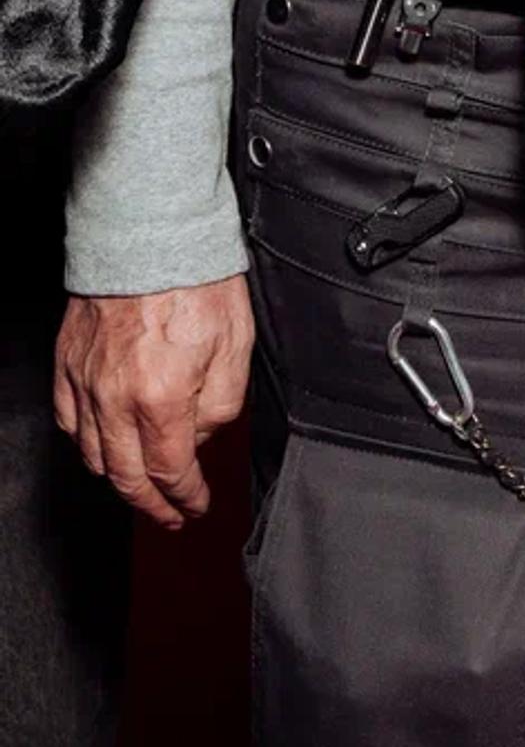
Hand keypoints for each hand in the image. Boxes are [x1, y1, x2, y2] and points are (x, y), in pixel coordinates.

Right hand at [55, 277, 253, 528]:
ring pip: (93, 456)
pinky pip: (68, 421)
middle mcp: (116, 399)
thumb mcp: (236, 344)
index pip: (171, 472)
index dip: (186, 497)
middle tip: (168, 516)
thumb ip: (221, 405)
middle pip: (128, 478)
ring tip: (141, 486)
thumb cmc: (196, 279)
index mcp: (161, 399)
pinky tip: (102, 445)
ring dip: (119, 479)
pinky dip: (85, 443)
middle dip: (152, 506)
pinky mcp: (67, 363)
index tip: (195, 506)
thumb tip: (201, 438)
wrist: (151, 230)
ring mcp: (85, 382)